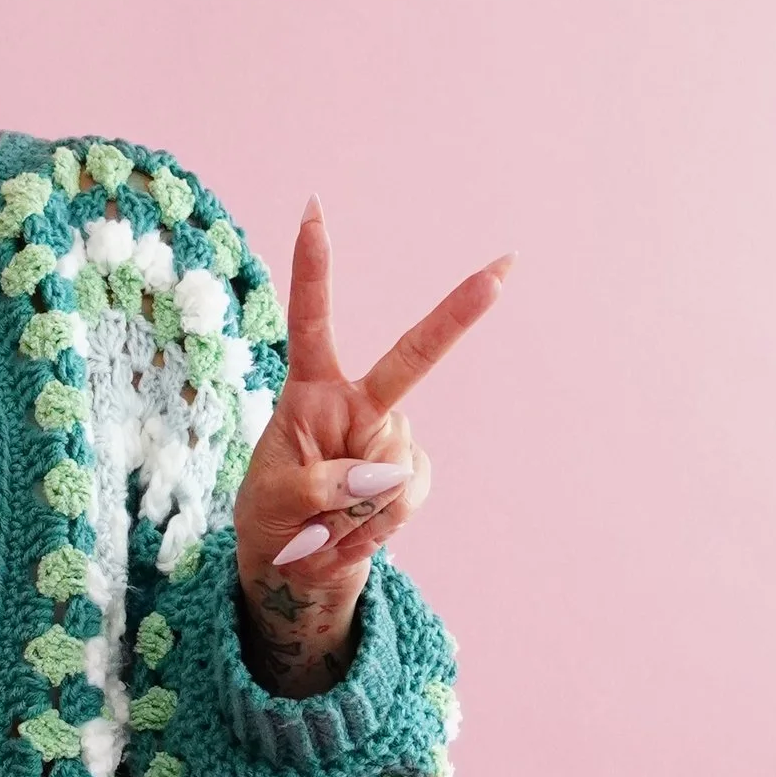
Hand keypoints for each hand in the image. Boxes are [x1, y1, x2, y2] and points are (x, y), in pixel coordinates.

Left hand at [229, 196, 504, 692]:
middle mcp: (357, 404)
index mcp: (311, 391)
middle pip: (412, 357)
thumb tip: (386, 472)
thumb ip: (322, 483)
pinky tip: (350, 535)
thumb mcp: (275, 500)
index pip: (313, 320)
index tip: (314, 208)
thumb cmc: (271, 520)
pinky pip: (407, 496)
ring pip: (394, 468)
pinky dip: (376, 526)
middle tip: (504, 268)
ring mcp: (389, 439)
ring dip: (354, 510)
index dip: (314, 267)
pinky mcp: (411, 476)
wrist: (292, 569)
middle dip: (458, 314)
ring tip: (323, 526)